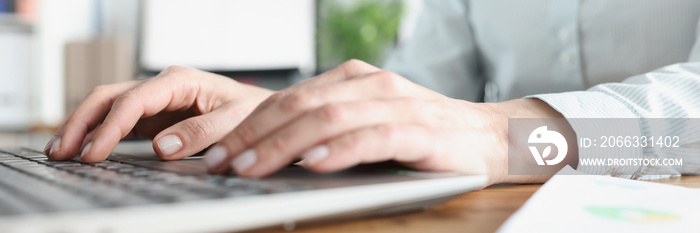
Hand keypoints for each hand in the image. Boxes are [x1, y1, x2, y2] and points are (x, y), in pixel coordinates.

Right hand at [45, 66, 273, 162]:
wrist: (262, 111)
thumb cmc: (252, 111)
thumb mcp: (235, 120)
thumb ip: (201, 132)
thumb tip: (162, 147)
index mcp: (180, 80)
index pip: (133, 100)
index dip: (110, 127)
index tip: (93, 153)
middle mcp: (162, 85)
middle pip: (109, 97)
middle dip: (81, 122)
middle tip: (61, 152)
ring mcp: (156, 99)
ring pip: (108, 107)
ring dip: (82, 127)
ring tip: (59, 151)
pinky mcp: (154, 114)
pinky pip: (119, 121)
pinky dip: (98, 133)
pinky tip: (83, 148)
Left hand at [201, 60, 571, 184]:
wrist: (490, 138)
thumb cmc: (424, 137)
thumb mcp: (368, 126)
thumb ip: (328, 131)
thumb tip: (274, 156)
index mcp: (353, 80)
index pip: (289, 99)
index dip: (247, 124)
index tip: (214, 151)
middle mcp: (371, 84)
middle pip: (299, 105)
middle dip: (252, 136)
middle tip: (219, 163)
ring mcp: (396, 103)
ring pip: (328, 118)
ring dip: (283, 145)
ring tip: (250, 169)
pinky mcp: (420, 129)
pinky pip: (373, 136)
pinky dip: (338, 151)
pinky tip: (312, 166)